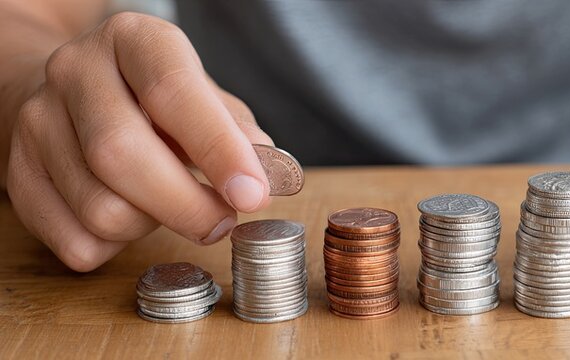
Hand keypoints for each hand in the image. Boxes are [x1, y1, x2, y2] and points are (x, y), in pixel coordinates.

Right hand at [7, 12, 272, 271]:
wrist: (70, 95)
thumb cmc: (154, 100)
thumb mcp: (203, 95)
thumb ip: (238, 131)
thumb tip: (270, 176)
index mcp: (132, 40)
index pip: (173, 91)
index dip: (218, 149)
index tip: (253, 194)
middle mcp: (75, 71)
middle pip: (121, 154)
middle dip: (186, 205)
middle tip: (223, 222)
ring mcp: (36, 121)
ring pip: (99, 207)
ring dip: (152, 226)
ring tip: (171, 208)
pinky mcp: (18, 173)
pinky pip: (75, 241)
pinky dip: (117, 247)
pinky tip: (131, 218)